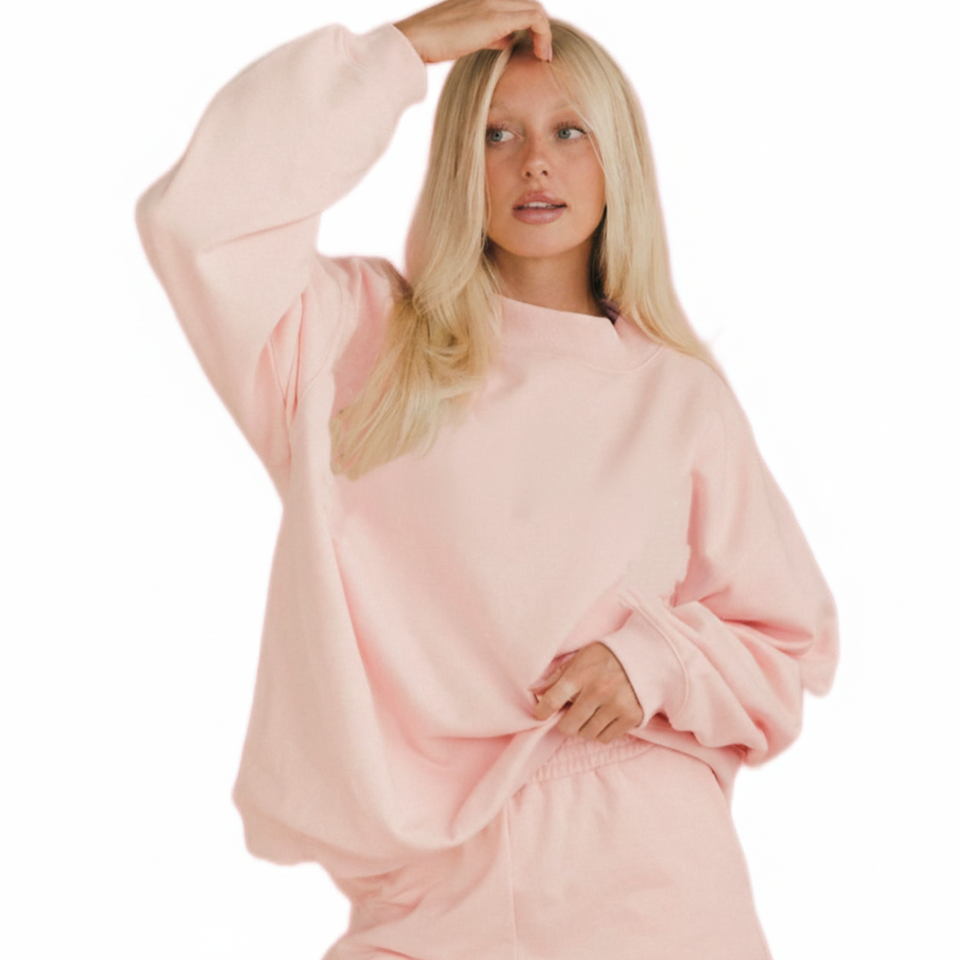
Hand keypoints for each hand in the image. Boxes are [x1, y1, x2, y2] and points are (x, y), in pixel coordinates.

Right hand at [395, 0, 551, 63]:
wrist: (416, 40)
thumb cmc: (436, 41)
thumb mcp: (467, 34)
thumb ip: (490, 34)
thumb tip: (507, 40)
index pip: (515, 2)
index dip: (528, 22)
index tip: (532, 44)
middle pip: (529, 3)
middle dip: (540, 27)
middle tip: (541, 50)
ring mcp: (493, 2)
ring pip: (536, 8)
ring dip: (544, 33)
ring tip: (543, 54)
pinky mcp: (496, 17)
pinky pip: (535, 19)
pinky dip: (543, 35)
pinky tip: (541, 54)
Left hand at [530, 643, 644, 742]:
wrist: (646, 655)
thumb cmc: (608, 656)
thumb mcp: (580, 657)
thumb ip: (557, 675)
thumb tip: (534, 691)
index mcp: (581, 674)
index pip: (552, 700)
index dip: (542, 711)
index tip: (542, 713)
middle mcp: (597, 691)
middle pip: (568, 726)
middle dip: (566, 723)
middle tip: (572, 714)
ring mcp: (616, 705)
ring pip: (587, 734)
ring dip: (585, 727)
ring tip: (591, 713)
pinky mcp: (631, 716)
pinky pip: (606, 737)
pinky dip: (602, 731)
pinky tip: (605, 717)